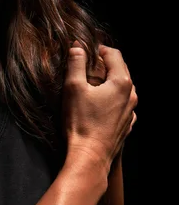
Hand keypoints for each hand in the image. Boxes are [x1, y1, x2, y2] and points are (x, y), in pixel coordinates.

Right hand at [63, 43, 137, 174]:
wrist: (89, 156)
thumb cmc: (81, 124)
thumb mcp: (73, 89)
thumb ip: (75, 64)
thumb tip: (77, 48)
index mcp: (121, 82)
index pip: (114, 54)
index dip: (99, 50)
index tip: (87, 51)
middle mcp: (130, 95)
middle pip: (121, 70)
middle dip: (105, 65)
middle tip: (88, 66)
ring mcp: (130, 112)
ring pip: (122, 89)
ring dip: (109, 84)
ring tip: (93, 87)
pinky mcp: (126, 125)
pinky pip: (122, 107)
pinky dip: (112, 101)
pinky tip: (100, 107)